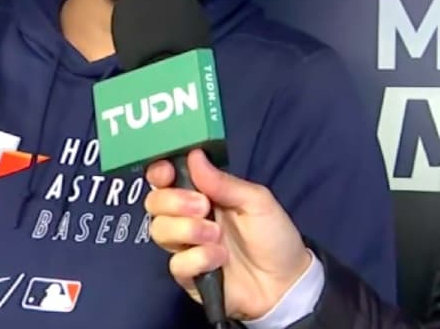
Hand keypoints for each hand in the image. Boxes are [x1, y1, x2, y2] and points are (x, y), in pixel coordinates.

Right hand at [145, 149, 312, 320]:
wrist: (284, 282)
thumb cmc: (273, 235)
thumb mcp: (256, 201)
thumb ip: (224, 182)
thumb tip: (194, 156)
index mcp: (204, 193)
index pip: (167, 178)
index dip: (160, 172)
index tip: (167, 173)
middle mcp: (189, 217)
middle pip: (155, 202)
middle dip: (174, 201)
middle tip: (203, 207)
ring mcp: (186, 247)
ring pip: (160, 230)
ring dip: (188, 229)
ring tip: (216, 236)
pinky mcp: (188, 274)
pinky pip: (176, 263)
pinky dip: (198, 258)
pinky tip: (220, 259)